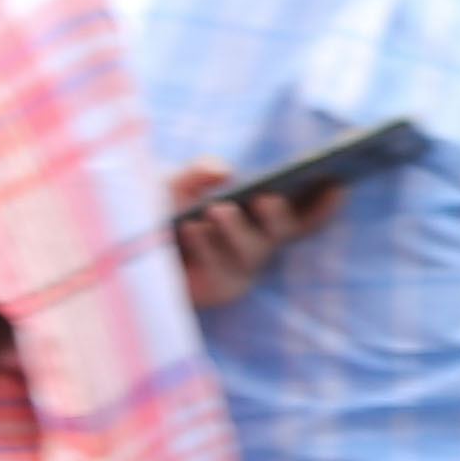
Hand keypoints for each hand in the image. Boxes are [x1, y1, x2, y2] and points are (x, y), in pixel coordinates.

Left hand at [161, 161, 332, 312]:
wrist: (121, 253)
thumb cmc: (154, 215)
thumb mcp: (175, 184)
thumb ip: (197, 172)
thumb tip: (224, 170)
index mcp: (260, 220)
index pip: (304, 214)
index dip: (325, 203)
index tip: (338, 184)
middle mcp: (257, 246)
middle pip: (283, 231)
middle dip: (277, 214)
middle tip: (266, 197)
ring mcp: (239, 271)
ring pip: (251, 250)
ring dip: (236, 229)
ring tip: (218, 209)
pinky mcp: (216, 291)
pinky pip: (218, 270)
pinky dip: (205, 247)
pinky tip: (191, 227)